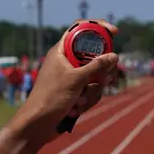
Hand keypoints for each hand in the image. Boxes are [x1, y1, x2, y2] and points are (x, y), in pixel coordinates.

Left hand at [8, 19, 118, 147]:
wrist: (38, 126)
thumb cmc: (51, 98)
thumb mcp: (76, 80)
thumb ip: (96, 66)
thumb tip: (114, 56)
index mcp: (62, 51)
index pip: (81, 29)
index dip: (98, 27)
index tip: (115, 32)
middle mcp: (67, 62)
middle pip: (95, 56)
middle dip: (100, 72)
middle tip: (102, 80)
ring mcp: (72, 77)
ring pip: (96, 76)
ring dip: (92, 91)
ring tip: (79, 100)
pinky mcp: (76, 92)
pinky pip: (92, 91)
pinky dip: (87, 100)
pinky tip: (76, 109)